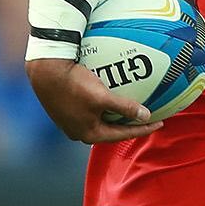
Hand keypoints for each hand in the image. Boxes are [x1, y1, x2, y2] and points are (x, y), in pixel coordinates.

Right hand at [26, 58, 163, 143]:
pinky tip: (111, 95)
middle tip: (147, 118)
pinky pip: (92, 109)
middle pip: (112, 130)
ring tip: (133, 108)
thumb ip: (125, 108)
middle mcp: (78, 131)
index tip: (160, 123)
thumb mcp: (102, 98)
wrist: (44, 71)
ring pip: (100, 119)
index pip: (123, 134)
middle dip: (130, 124)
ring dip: (117, 114)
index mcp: (88, 134)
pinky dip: (104, 106)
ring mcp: (70, 121)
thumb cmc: (74, 85)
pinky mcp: (66, 108)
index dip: (143, 129)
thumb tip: (146, 116)